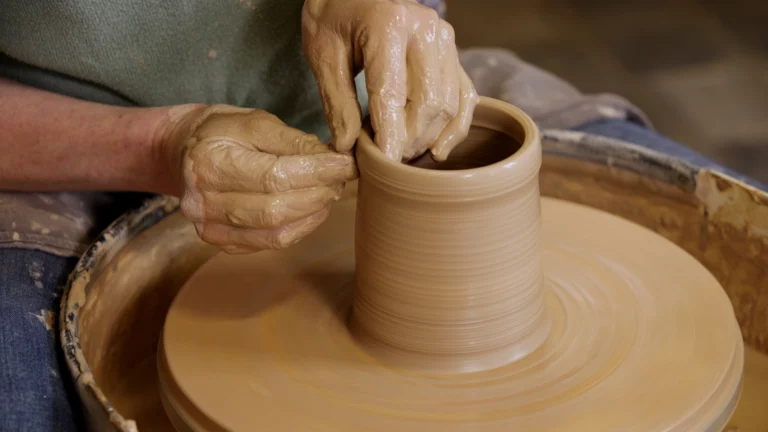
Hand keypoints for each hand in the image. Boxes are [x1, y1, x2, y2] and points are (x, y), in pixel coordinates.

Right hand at [161, 105, 356, 253]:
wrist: (183, 152)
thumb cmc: (222, 132)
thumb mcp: (254, 122)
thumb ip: (292, 141)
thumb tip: (332, 159)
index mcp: (208, 163)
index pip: (273, 176)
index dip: (316, 172)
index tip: (346, 164)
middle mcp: (203, 202)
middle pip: (276, 209)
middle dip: (318, 194)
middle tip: (340, 178)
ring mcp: (209, 228)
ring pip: (276, 232)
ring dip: (313, 213)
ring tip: (329, 191)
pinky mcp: (221, 243)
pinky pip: (270, 244)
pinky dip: (299, 228)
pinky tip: (311, 209)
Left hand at [302, 0, 477, 161]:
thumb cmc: (334, 17)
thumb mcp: (322, 55)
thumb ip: (337, 101)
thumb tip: (348, 146)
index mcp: (388, 25)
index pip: (392, 94)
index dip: (389, 137)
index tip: (383, 166)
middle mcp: (425, 29)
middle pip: (429, 104)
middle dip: (409, 140)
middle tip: (387, 160)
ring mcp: (444, 39)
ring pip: (449, 104)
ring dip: (429, 136)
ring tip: (403, 154)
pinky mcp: (452, 50)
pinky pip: (464, 95)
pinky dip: (455, 126)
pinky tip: (438, 149)